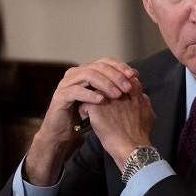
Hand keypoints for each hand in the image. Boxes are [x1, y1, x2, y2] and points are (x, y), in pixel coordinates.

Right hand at [24, 57, 137, 185]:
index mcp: (85, 71)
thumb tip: (135, 79)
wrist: (62, 133)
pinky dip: (90, 95)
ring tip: (118, 95)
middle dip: (115, 76)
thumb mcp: (102, 100)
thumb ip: (114, 89)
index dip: (120, 66)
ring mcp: (66, 83)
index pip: (105, 62)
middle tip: (128, 87)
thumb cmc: (83, 116)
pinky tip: (102, 101)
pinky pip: (76, 91)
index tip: (135, 75)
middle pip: (98, 66)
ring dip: (105, 84)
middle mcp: (75, 73)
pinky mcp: (60, 96)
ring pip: (88, 75)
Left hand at [81, 77, 155, 170]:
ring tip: (91, 108)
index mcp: (134, 93)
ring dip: (91, 98)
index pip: (124, 79)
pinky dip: (84, 110)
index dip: (117, 84)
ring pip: (93, 90)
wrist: (131, 148)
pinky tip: (86, 119)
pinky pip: (84, 104)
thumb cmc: (140, 136)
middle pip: (106, 82)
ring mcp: (107, 99)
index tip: (113, 93)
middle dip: (101, 88)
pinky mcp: (95, 108)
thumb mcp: (149, 115)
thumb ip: (145, 102)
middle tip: (98, 98)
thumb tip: (142, 97)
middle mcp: (120, 93)